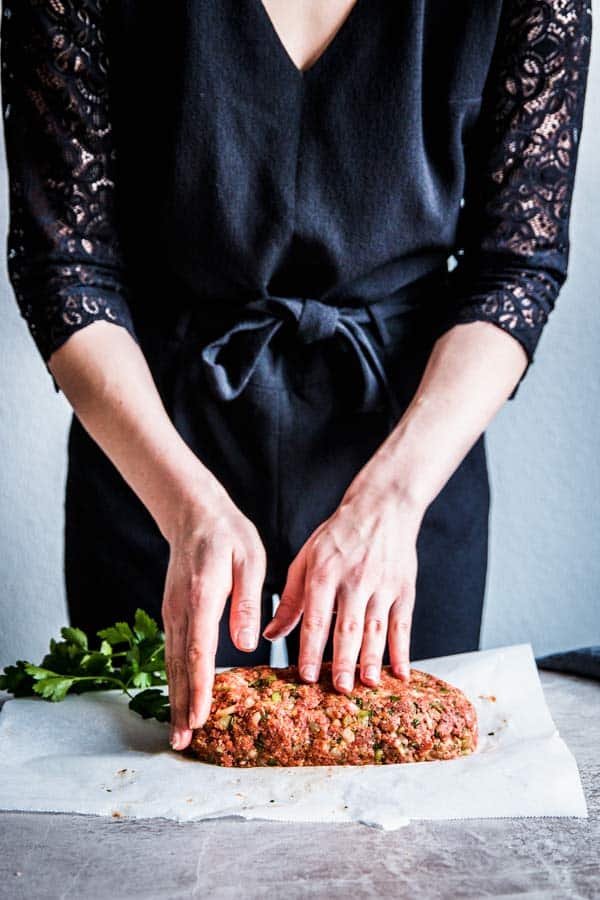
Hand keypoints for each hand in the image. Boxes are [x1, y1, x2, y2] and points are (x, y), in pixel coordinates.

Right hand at [161, 480, 266, 749]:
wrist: (194, 515)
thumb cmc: (228, 535)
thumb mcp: (250, 560)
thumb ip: (246, 601)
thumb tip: (245, 643)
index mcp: (202, 597)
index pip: (198, 651)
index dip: (198, 688)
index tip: (198, 718)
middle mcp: (180, 610)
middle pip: (179, 666)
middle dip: (181, 706)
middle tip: (181, 743)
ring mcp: (172, 612)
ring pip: (172, 663)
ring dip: (174, 698)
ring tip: (178, 733)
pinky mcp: (173, 613)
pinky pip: (173, 652)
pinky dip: (175, 679)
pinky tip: (180, 699)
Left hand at [262, 486, 423, 692]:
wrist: (382, 508)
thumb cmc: (338, 536)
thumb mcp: (307, 560)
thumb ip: (291, 600)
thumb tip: (271, 635)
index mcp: (325, 573)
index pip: (316, 617)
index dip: (310, 648)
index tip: (306, 676)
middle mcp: (354, 580)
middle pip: (348, 627)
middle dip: (344, 661)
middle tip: (339, 690)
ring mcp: (382, 586)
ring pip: (376, 629)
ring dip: (372, 660)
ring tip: (367, 685)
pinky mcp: (404, 590)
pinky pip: (403, 625)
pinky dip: (403, 651)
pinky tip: (401, 674)